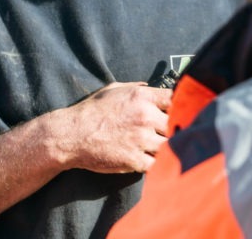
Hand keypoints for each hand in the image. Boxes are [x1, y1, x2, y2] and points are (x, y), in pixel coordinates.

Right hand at [51, 82, 172, 173]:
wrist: (70, 135)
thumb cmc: (91, 111)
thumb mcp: (114, 90)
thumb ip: (136, 88)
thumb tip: (151, 86)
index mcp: (141, 97)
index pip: (176, 98)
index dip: (181, 105)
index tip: (180, 111)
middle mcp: (144, 116)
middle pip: (177, 123)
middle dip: (175, 128)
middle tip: (171, 132)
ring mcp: (140, 139)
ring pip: (169, 145)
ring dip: (167, 147)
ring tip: (161, 147)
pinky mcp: (134, 160)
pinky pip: (157, 164)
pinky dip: (157, 164)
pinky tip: (151, 160)